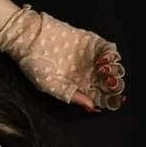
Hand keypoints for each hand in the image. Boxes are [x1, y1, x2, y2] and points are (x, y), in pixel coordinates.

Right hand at [0, 6, 125, 112]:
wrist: (29, 39)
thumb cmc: (35, 65)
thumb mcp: (49, 85)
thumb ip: (71, 95)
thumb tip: (93, 107)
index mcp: (80, 87)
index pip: (102, 97)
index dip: (112, 101)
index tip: (115, 101)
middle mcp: (89, 74)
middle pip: (111, 83)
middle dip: (116, 86)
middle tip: (110, 84)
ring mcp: (92, 58)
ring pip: (115, 67)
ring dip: (115, 71)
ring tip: (104, 72)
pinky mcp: (93, 43)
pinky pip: (110, 50)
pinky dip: (111, 56)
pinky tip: (102, 60)